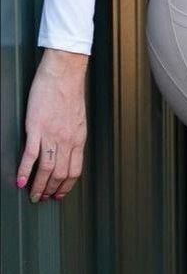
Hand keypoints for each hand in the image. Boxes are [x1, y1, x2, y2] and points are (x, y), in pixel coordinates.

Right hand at [16, 49, 88, 202]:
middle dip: (51, 191)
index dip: (66, 187)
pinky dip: (25, 171)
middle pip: (60, 174)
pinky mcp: (37, 128)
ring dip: (38, 186)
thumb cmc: (70, 92)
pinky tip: (21, 180)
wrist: (63, 75)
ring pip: (46, 170)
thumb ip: (73, 137)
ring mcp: (52, 135)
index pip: (74, 171)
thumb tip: (68, 150)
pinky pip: (31, 155)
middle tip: (43, 199)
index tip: (59, 195)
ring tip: (33, 195)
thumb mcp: (78, 119)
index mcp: (78, 139)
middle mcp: (67, 141)